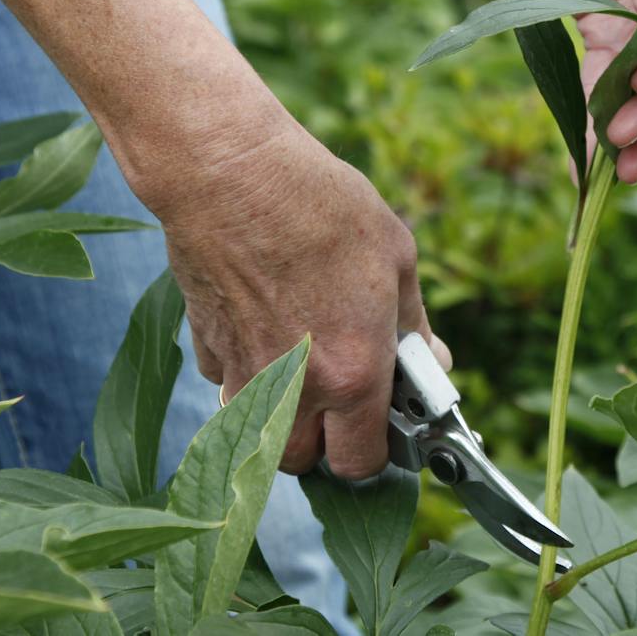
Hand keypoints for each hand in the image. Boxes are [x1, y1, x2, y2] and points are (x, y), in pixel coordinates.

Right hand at [137, 114, 449, 478]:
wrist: (232, 174)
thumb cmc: (320, 207)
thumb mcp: (395, 257)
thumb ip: (413, 324)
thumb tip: (430, 359)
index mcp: (353, 374)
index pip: (362, 462)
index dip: (375, 450)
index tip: (381, 425)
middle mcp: (294, 390)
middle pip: (302, 463)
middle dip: (322, 442)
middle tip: (340, 397)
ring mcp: (242, 373)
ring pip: (259, 433)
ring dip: (280, 415)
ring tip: (301, 363)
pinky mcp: (206, 347)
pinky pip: (228, 383)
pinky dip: (245, 369)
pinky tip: (262, 323)